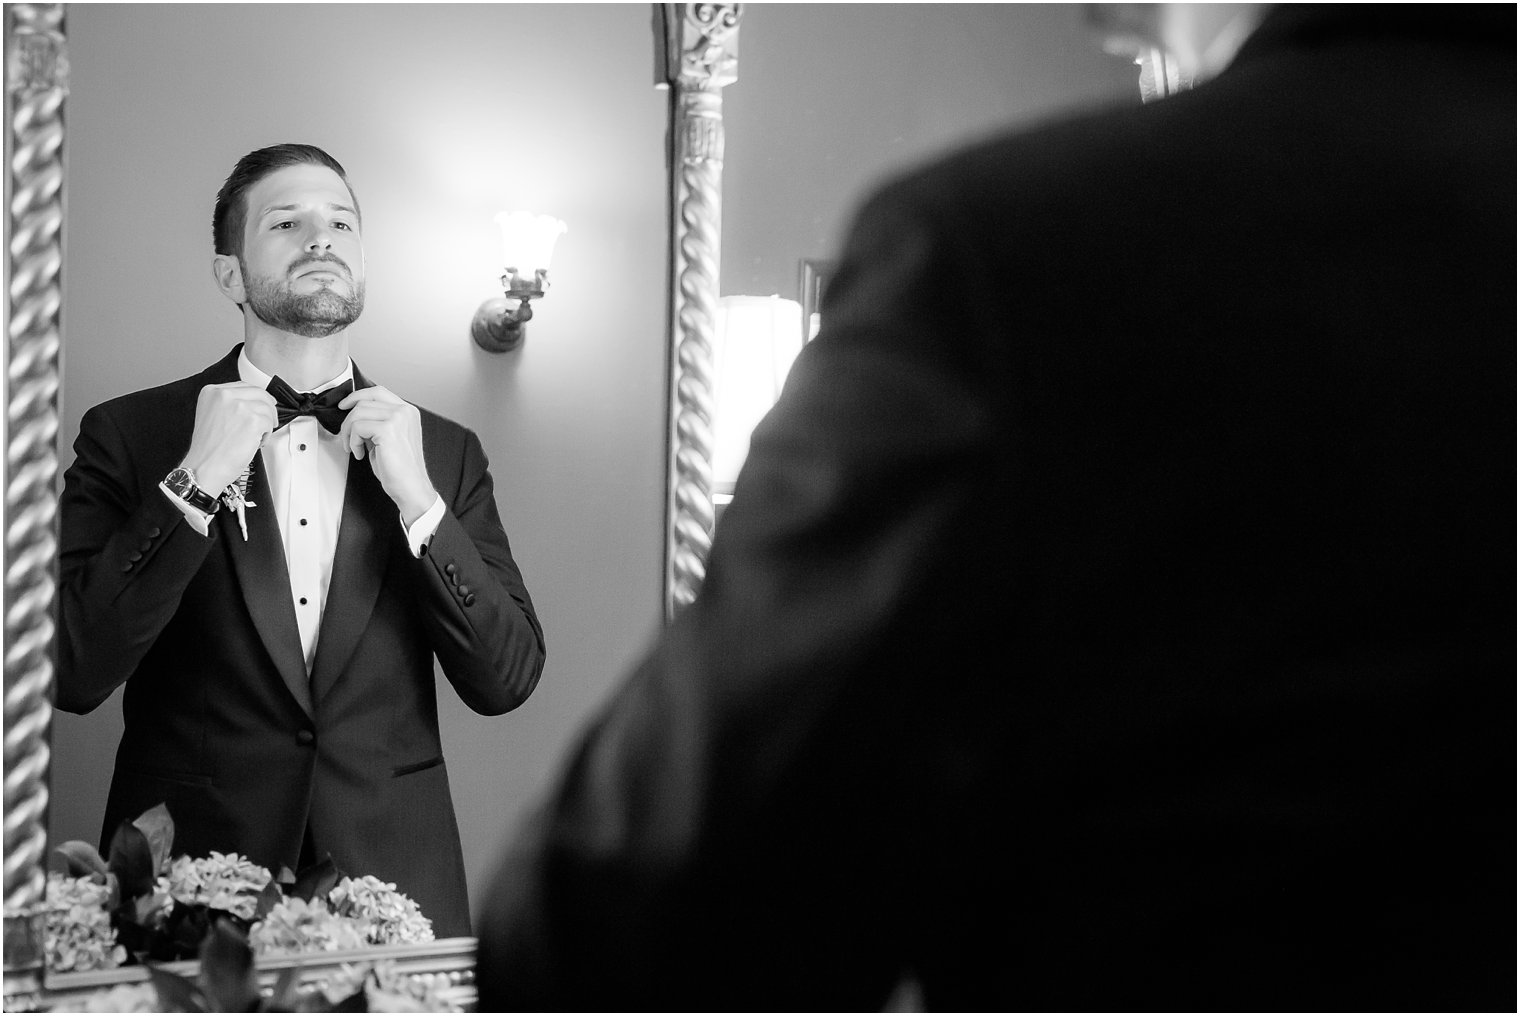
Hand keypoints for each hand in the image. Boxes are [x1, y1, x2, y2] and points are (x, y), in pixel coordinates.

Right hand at [180, 382, 276, 492]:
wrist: (204, 467)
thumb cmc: (208, 449)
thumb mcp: (211, 415)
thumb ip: (229, 404)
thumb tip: (253, 402)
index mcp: (211, 391)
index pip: (245, 386)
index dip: (257, 398)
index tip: (261, 405)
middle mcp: (224, 395)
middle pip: (260, 394)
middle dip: (266, 409)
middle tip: (266, 423)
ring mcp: (239, 406)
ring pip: (267, 408)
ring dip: (266, 424)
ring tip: (254, 437)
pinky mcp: (253, 420)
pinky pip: (269, 422)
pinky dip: (266, 434)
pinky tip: (255, 442)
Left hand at [338, 385, 437, 525]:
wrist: (411, 488)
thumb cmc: (400, 470)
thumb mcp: (388, 439)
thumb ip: (376, 423)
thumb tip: (355, 416)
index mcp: (408, 412)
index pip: (378, 392)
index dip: (357, 396)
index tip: (344, 405)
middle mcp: (405, 411)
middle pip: (365, 400)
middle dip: (348, 419)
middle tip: (346, 436)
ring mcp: (398, 418)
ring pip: (358, 412)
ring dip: (349, 432)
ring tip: (355, 448)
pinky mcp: (388, 429)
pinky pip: (357, 427)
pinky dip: (354, 442)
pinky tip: (360, 454)